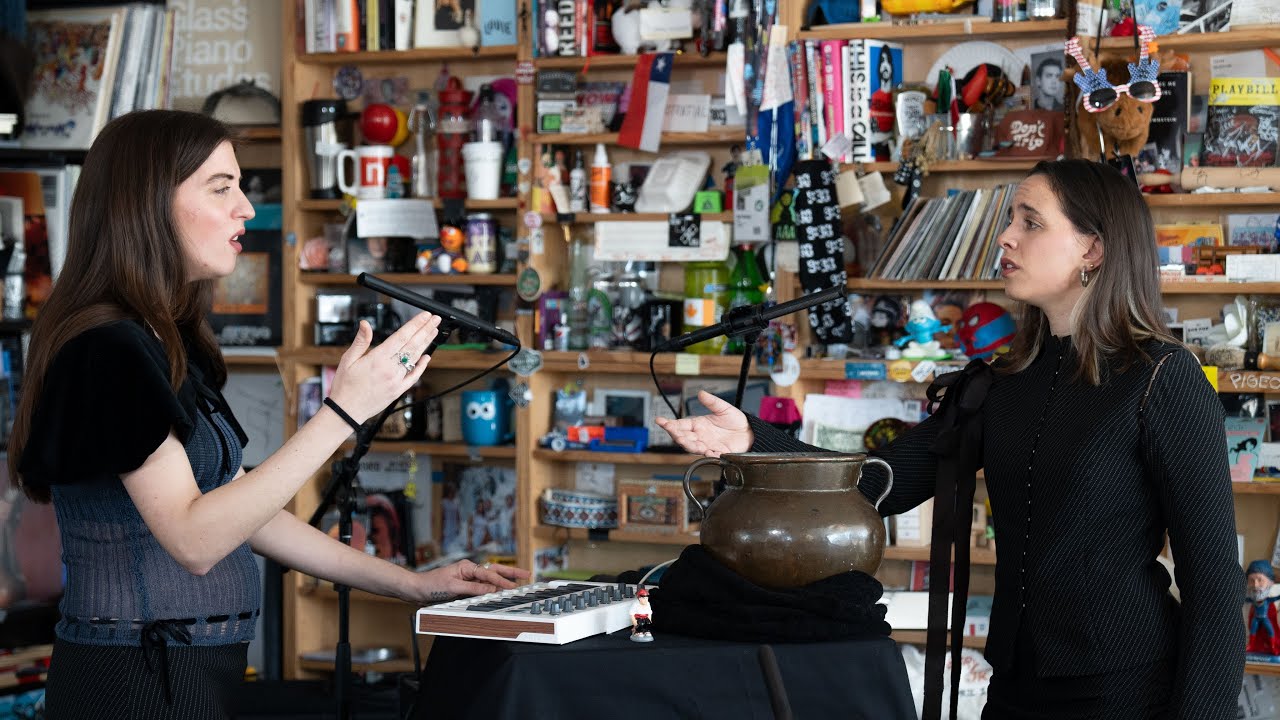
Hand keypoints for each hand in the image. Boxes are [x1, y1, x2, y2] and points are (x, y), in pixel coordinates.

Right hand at [326, 312, 440, 421]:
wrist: (346, 412)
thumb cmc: (344, 386)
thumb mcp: (348, 359)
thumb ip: (361, 341)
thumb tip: (365, 324)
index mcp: (378, 359)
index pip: (402, 337)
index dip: (415, 324)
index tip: (424, 316)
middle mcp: (390, 369)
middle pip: (412, 345)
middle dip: (425, 330)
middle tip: (436, 319)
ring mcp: (396, 380)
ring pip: (415, 359)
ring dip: (426, 344)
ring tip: (433, 332)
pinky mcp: (398, 391)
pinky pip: (414, 377)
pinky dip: (421, 366)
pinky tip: (427, 357)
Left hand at [408, 560, 529, 603]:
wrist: (416, 590)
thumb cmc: (431, 585)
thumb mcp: (453, 587)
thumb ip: (474, 588)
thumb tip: (492, 588)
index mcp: (467, 567)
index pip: (489, 574)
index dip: (502, 581)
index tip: (514, 587)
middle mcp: (469, 571)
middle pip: (494, 571)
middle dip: (511, 573)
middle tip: (527, 575)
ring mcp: (467, 579)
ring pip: (490, 579)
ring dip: (504, 580)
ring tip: (518, 581)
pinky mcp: (464, 587)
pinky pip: (482, 587)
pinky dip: (492, 588)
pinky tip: (499, 591)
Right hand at [654, 390, 751, 456]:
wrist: (749, 432)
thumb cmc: (735, 420)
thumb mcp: (723, 408)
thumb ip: (712, 402)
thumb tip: (701, 393)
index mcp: (698, 424)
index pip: (680, 424)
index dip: (669, 424)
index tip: (660, 420)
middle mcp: (699, 436)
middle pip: (683, 437)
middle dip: (676, 435)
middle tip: (672, 431)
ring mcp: (707, 445)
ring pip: (692, 447)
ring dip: (688, 444)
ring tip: (685, 441)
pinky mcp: (717, 453)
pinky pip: (709, 455)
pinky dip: (707, 454)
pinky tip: (705, 451)